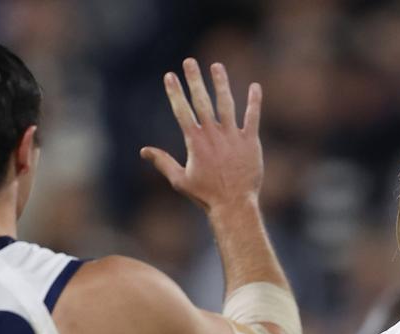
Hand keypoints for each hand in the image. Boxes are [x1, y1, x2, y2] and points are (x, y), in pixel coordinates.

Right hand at [141, 58, 262, 211]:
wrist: (234, 205)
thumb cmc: (205, 195)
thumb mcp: (179, 180)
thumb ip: (163, 162)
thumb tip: (144, 151)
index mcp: (195, 142)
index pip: (182, 111)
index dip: (175, 92)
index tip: (169, 75)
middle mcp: (213, 134)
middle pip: (202, 101)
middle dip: (194, 80)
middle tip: (189, 61)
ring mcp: (233, 136)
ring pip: (227, 104)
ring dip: (221, 83)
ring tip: (216, 66)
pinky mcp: (250, 142)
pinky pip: (253, 117)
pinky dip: (254, 102)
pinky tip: (255, 86)